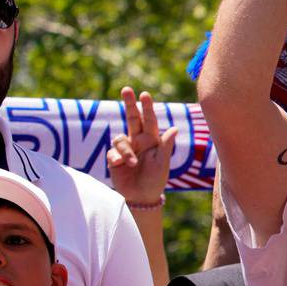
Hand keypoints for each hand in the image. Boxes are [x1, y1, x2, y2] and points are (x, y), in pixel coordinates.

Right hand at [107, 88, 178, 206]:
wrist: (141, 196)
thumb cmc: (155, 180)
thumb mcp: (162, 163)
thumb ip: (165, 146)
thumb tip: (174, 128)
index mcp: (152, 140)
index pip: (149, 120)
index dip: (147, 107)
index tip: (144, 94)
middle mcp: (138, 141)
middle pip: (132, 118)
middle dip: (129, 103)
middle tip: (126, 89)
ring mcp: (125, 148)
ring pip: (120, 138)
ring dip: (125, 150)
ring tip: (132, 163)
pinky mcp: (114, 158)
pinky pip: (112, 152)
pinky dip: (118, 157)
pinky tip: (123, 166)